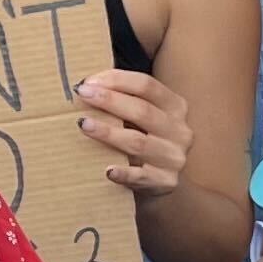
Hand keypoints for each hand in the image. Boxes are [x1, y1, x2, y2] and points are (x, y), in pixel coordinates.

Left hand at [79, 67, 192, 197]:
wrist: (163, 180)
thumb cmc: (146, 140)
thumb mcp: (146, 116)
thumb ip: (126, 99)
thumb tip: (88, 82)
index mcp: (175, 107)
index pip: (146, 85)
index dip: (117, 80)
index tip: (89, 81)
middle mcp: (179, 131)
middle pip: (142, 110)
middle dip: (109, 100)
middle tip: (82, 94)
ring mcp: (173, 157)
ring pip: (138, 142)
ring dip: (108, 132)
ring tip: (83, 124)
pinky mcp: (165, 181)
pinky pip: (141, 177)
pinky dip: (123, 173)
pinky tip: (107, 170)